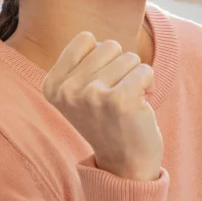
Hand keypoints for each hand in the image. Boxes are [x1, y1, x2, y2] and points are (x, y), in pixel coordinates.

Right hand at [42, 33, 163, 180]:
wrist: (125, 163)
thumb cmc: (108, 120)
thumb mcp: (79, 92)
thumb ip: (80, 62)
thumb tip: (91, 37)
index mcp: (52, 84)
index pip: (85, 39)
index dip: (102, 58)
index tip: (99, 86)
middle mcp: (67, 90)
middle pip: (109, 46)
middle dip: (120, 68)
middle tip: (116, 98)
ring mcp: (91, 95)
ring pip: (129, 57)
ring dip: (135, 77)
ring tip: (127, 103)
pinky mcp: (119, 100)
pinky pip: (145, 70)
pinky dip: (149, 84)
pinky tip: (140, 105)